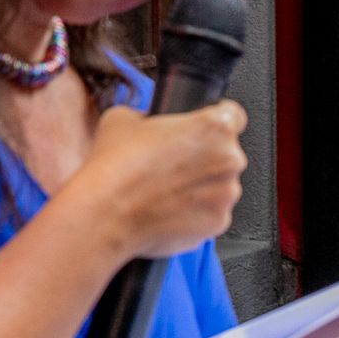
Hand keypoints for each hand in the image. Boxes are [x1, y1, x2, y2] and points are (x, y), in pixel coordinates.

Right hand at [54, 102, 248, 266]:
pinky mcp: (218, 222)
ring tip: (165, 191)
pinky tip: (168, 210)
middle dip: (203, 158)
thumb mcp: (123, 118)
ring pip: (219, 185)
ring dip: (200, 187)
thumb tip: (147, 123)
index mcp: (214, 127)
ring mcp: (226, 194)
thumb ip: (148, 116)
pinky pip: (211, 213)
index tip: (204, 128)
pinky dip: (195, 212)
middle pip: (225, 153)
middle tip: (171, 165)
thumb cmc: (114, 168)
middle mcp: (229, 159)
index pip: (233, 115)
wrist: (105, 214)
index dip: (215, 119)